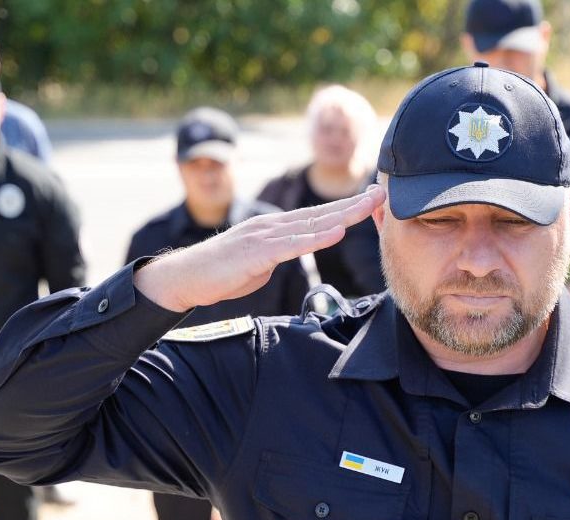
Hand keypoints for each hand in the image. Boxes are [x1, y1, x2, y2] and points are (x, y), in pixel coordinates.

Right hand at [134, 185, 384, 311]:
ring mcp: (264, 236)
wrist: (187, 278)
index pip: (317, 215)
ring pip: (311, 224)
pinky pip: (292, 245)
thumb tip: (294, 254)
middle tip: (382, 192)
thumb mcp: (259, 263)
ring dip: (343, 215)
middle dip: (354, 203)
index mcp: (274, 227)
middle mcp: (272, 225)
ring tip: (369, 206)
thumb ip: (279, 255)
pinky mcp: (257, 253)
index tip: (370, 198)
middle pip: (321, 213)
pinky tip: (337, 232)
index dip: (346, 206)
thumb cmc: (221, 273)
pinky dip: (317, 238)